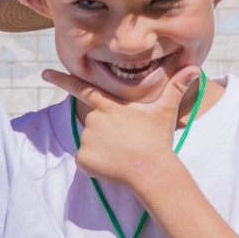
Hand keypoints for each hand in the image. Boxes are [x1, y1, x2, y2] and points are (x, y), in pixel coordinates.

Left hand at [41, 65, 200, 193]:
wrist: (151, 169)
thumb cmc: (157, 139)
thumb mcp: (165, 111)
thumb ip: (176, 88)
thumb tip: (194, 68)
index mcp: (110, 106)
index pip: (83, 89)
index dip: (63, 80)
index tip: (44, 74)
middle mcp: (94, 119)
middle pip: (96, 124)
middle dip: (108, 133)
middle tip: (127, 142)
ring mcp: (86, 139)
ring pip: (92, 143)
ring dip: (104, 149)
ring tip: (123, 154)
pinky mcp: (82, 159)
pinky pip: (86, 161)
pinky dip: (97, 164)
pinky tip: (113, 165)